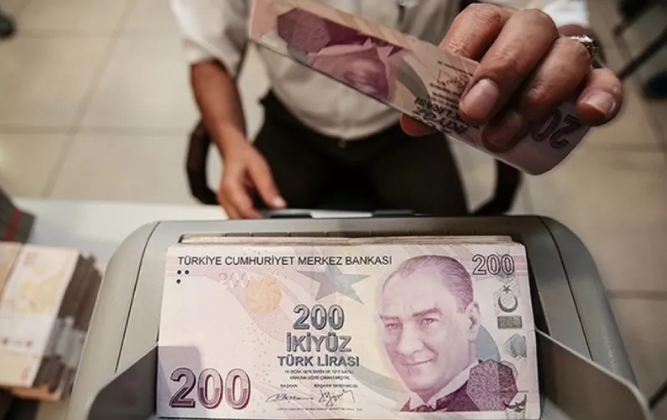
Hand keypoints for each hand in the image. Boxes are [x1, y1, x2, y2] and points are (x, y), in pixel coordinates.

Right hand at [218, 133, 285, 218]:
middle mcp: (224, 196)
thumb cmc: (243, 157)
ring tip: (267, 217)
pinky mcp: (228, 204)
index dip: (259, 218)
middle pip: (238, 219)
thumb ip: (269, 188)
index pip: (244, 210)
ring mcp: (224, 201)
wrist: (232, 151)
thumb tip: (278, 204)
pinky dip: (248, 216)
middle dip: (255, 222)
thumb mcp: (260, 169)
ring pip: (237, 220)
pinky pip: (238, 216)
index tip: (271, 220)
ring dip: (251, 221)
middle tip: (271, 221)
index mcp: (230, 187)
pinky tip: (259, 213)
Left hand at [401, 4, 622, 149]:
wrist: (529, 97)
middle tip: (473, 114)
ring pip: (566, 58)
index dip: (461, 51)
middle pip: (527, 33)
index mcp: (494, 27)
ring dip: (535, 99)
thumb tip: (412, 122)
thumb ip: (438, 104)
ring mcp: (568, 54)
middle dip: (499, 73)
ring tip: (503, 137)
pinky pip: (607, 82)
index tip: (447, 92)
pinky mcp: (596, 81)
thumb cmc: (491, 92)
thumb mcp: (460, 95)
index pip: (480, 21)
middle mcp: (533, 32)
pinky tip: (584, 115)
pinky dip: (600, 98)